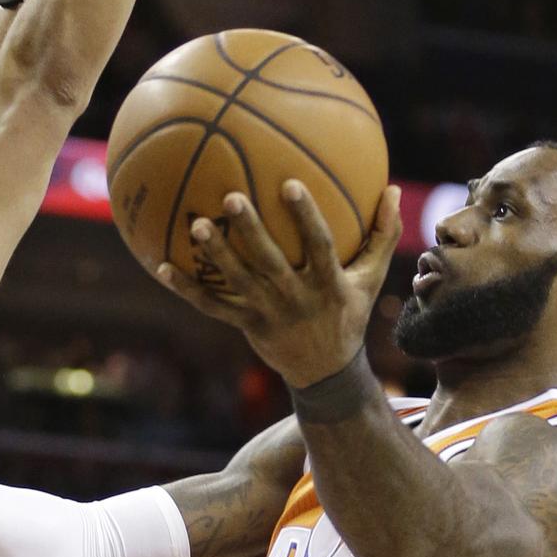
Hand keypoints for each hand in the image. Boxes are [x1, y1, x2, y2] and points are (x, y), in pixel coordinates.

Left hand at [158, 180, 401, 387]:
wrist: (326, 372)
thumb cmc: (348, 312)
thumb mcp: (371, 279)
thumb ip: (383, 235)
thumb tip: (395, 189)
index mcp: (328, 283)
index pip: (319, 245)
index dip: (306, 217)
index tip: (291, 184)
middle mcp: (296, 298)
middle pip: (269, 261)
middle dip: (251, 230)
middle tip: (231, 196)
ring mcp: (268, 313)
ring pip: (236, 283)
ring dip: (216, 255)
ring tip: (196, 226)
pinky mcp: (246, 325)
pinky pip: (212, 306)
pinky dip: (186, 288)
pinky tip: (160, 266)